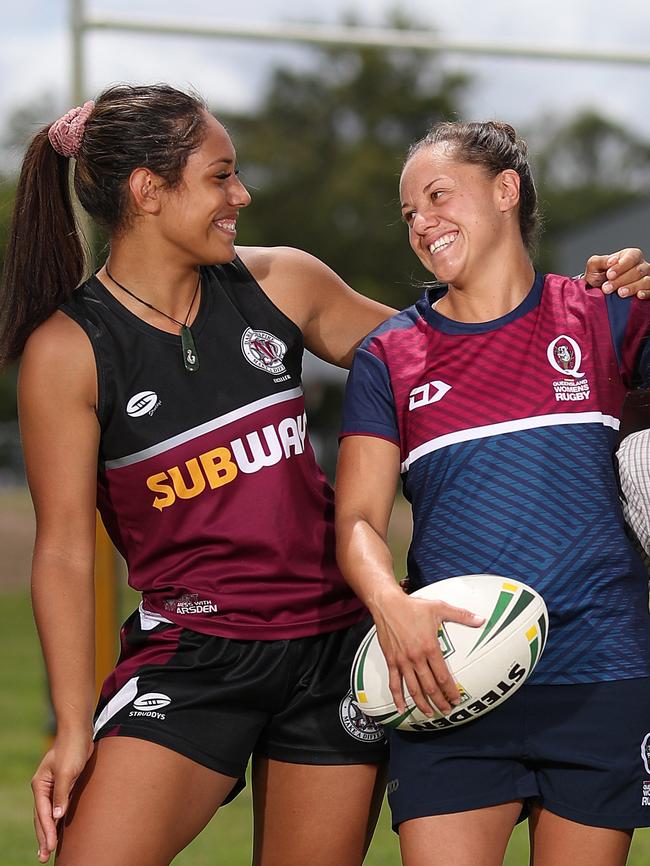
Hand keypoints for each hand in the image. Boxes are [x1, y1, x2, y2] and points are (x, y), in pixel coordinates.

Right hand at [32, 731, 93, 862]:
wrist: (79, 732)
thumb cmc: (72, 749)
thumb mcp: (67, 771)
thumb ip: (61, 794)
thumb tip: (57, 816)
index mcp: (40, 785)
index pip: (42, 813)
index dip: (46, 831)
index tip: (49, 847)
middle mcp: (44, 788)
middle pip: (41, 818)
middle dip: (43, 837)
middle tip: (43, 858)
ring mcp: (53, 787)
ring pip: (48, 815)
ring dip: (48, 832)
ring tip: (46, 850)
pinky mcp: (64, 786)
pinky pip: (58, 808)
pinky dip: (57, 821)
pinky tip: (58, 831)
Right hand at [373, 594, 483, 717]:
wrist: (387, 604)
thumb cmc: (413, 606)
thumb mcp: (440, 608)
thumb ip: (462, 615)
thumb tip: (481, 619)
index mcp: (430, 647)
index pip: (442, 676)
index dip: (450, 691)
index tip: (457, 699)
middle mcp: (416, 658)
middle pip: (429, 687)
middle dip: (440, 701)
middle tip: (447, 710)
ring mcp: (402, 661)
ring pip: (413, 689)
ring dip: (422, 704)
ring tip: (430, 713)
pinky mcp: (391, 660)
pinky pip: (394, 683)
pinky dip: (397, 698)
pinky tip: (402, 709)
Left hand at [583, 248, 649, 298]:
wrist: (598, 293)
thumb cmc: (598, 277)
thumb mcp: (594, 267)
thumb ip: (601, 261)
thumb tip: (612, 261)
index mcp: (629, 256)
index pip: (631, 257)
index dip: (621, 266)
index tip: (609, 275)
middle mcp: (640, 266)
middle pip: (638, 270)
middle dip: (621, 280)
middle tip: (607, 288)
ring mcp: (646, 278)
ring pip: (646, 281)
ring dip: (632, 287)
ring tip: (620, 293)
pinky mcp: (648, 290)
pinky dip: (646, 293)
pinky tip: (638, 295)